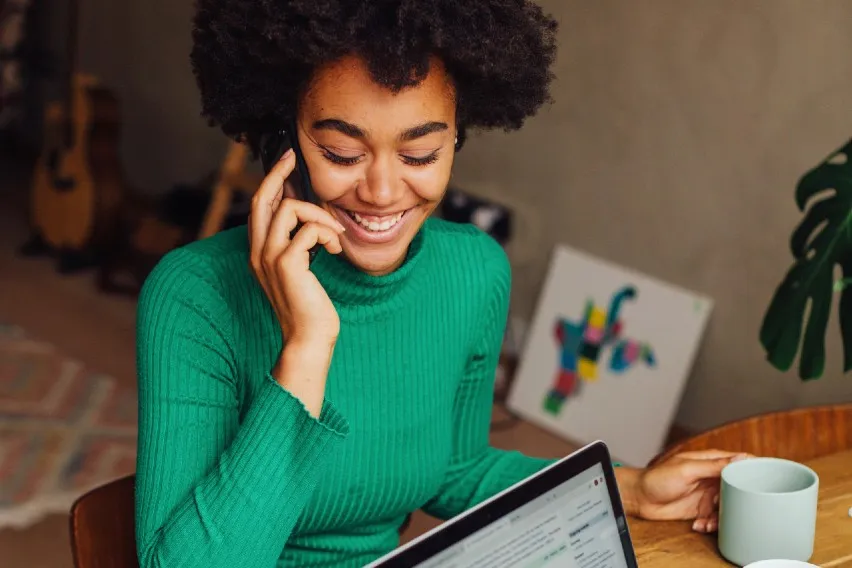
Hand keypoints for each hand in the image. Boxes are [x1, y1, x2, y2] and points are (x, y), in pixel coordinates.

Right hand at [248, 148, 345, 346]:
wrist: (308, 338)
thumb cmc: (309, 307)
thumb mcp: (300, 270)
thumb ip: (298, 245)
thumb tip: (310, 217)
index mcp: (259, 252)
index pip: (259, 207)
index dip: (271, 180)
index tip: (286, 161)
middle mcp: (258, 252)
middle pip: (263, 199)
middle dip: (279, 173)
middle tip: (295, 158)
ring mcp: (270, 257)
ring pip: (290, 209)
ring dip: (320, 215)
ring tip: (334, 234)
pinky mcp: (287, 264)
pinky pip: (309, 229)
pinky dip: (327, 233)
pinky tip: (335, 250)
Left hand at [629, 450, 751, 532]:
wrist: (640, 498)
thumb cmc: (657, 478)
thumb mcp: (687, 469)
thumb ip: (714, 465)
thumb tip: (742, 457)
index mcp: (711, 461)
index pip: (740, 462)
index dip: (754, 469)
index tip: (766, 480)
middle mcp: (712, 477)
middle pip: (739, 488)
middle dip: (737, 500)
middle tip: (723, 504)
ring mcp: (708, 494)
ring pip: (730, 506)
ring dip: (722, 516)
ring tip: (708, 520)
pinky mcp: (702, 509)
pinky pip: (717, 518)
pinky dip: (711, 524)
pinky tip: (699, 525)